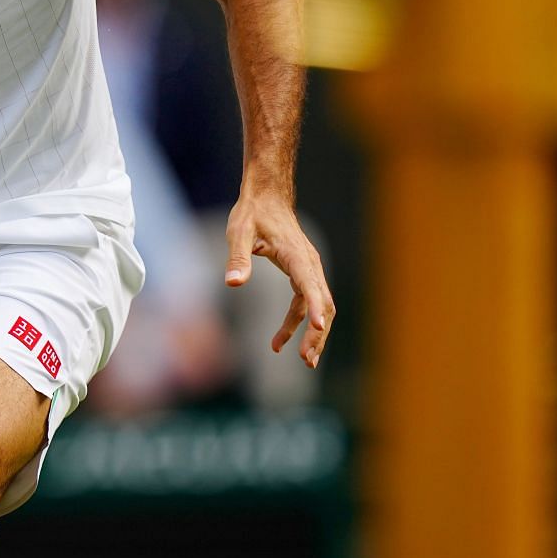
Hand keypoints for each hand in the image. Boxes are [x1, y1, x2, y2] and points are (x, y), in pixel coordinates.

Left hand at [224, 186, 335, 368]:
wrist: (267, 198)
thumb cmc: (252, 213)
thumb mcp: (238, 232)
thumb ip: (237, 258)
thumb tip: (233, 284)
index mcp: (297, 256)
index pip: (310, 285)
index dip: (315, 308)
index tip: (318, 328)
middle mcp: (309, 265)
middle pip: (323, 303)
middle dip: (318, 333)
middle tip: (306, 359)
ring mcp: (309, 270)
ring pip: (319, 307)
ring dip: (313, 334)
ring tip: (303, 360)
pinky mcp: (302, 274)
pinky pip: (305, 304)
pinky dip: (298, 323)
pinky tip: (280, 341)